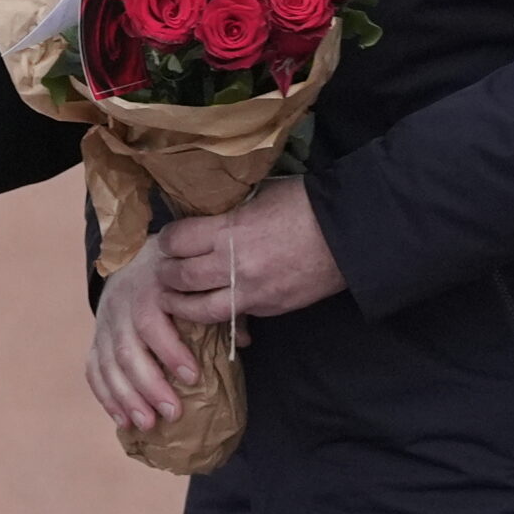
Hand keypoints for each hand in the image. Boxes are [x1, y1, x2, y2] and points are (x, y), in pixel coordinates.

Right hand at [86, 235, 202, 431]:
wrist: (135, 260)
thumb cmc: (175, 279)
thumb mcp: (196, 284)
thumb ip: (217, 309)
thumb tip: (243, 341)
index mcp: (148, 291)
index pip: (151, 322)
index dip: (170, 351)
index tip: (193, 377)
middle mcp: (121, 308)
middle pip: (126, 349)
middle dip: (148, 385)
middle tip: (172, 413)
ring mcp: (105, 324)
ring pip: (107, 364)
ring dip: (126, 397)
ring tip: (147, 424)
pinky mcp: (96, 338)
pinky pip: (93, 369)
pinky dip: (106, 396)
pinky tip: (122, 420)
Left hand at [155, 177, 344, 323]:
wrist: (350, 236)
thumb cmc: (304, 205)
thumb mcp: (258, 198)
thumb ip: (228, 213)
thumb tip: (205, 217)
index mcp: (228, 230)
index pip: (176, 240)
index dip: (166, 241)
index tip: (166, 241)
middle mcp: (234, 265)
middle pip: (181, 278)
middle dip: (166, 275)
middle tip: (163, 271)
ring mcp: (253, 291)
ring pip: (201, 309)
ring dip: (181, 304)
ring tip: (173, 299)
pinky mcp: (271, 308)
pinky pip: (233, 315)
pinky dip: (218, 311)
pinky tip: (212, 304)